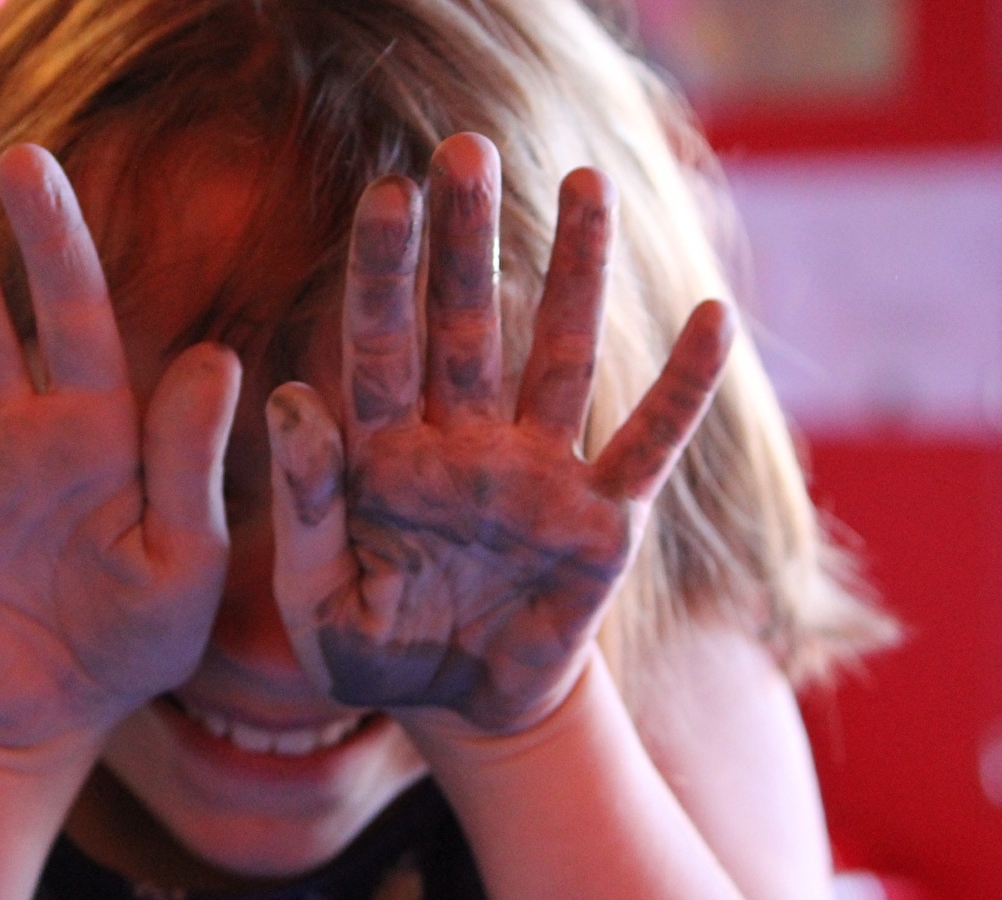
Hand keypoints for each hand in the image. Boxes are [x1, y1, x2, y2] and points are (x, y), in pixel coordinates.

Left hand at [266, 134, 732, 734]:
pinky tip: (712, 317)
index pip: (381, 348)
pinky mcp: (601, 522)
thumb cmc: (374, 654)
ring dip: (575, 274)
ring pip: (560, 358)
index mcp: (385, 457)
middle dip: (468, 242)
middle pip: (469, 326)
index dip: (384, 275)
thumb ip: (306, 504)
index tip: (386, 197)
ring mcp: (537, 474)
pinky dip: (682, 390)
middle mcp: (463, 444)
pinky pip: (648, 444)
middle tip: (466, 148)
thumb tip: (288, 397)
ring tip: (585, 182)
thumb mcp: (318, 597)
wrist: (461, 709)